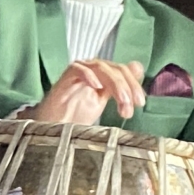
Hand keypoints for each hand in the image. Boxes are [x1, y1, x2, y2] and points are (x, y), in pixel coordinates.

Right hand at [27, 58, 146, 124]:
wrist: (53, 128)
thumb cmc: (75, 115)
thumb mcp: (103, 101)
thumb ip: (120, 86)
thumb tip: (138, 67)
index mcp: (103, 74)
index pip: (124, 71)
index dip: (134, 84)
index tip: (140, 103)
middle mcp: (92, 69)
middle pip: (116, 69)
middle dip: (128, 87)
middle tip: (132, 106)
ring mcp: (78, 71)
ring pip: (102, 68)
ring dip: (116, 85)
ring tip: (121, 104)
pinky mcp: (64, 77)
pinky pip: (78, 69)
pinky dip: (89, 76)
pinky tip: (97, 88)